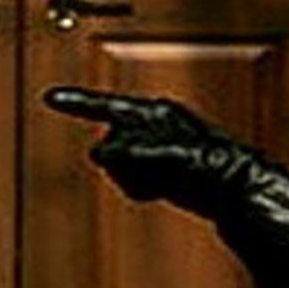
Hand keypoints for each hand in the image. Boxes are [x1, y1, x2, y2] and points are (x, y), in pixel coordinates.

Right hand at [43, 86, 245, 208]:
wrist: (237, 191)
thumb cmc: (214, 163)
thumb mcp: (168, 153)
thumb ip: (131, 150)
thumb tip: (100, 152)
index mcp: (155, 112)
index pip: (106, 105)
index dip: (77, 101)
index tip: (51, 96)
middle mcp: (152, 126)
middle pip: (109, 144)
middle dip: (120, 164)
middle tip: (148, 173)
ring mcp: (155, 149)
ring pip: (118, 167)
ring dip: (131, 179)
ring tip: (159, 182)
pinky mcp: (159, 170)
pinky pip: (131, 182)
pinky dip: (139, 189)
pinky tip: (159, 190)